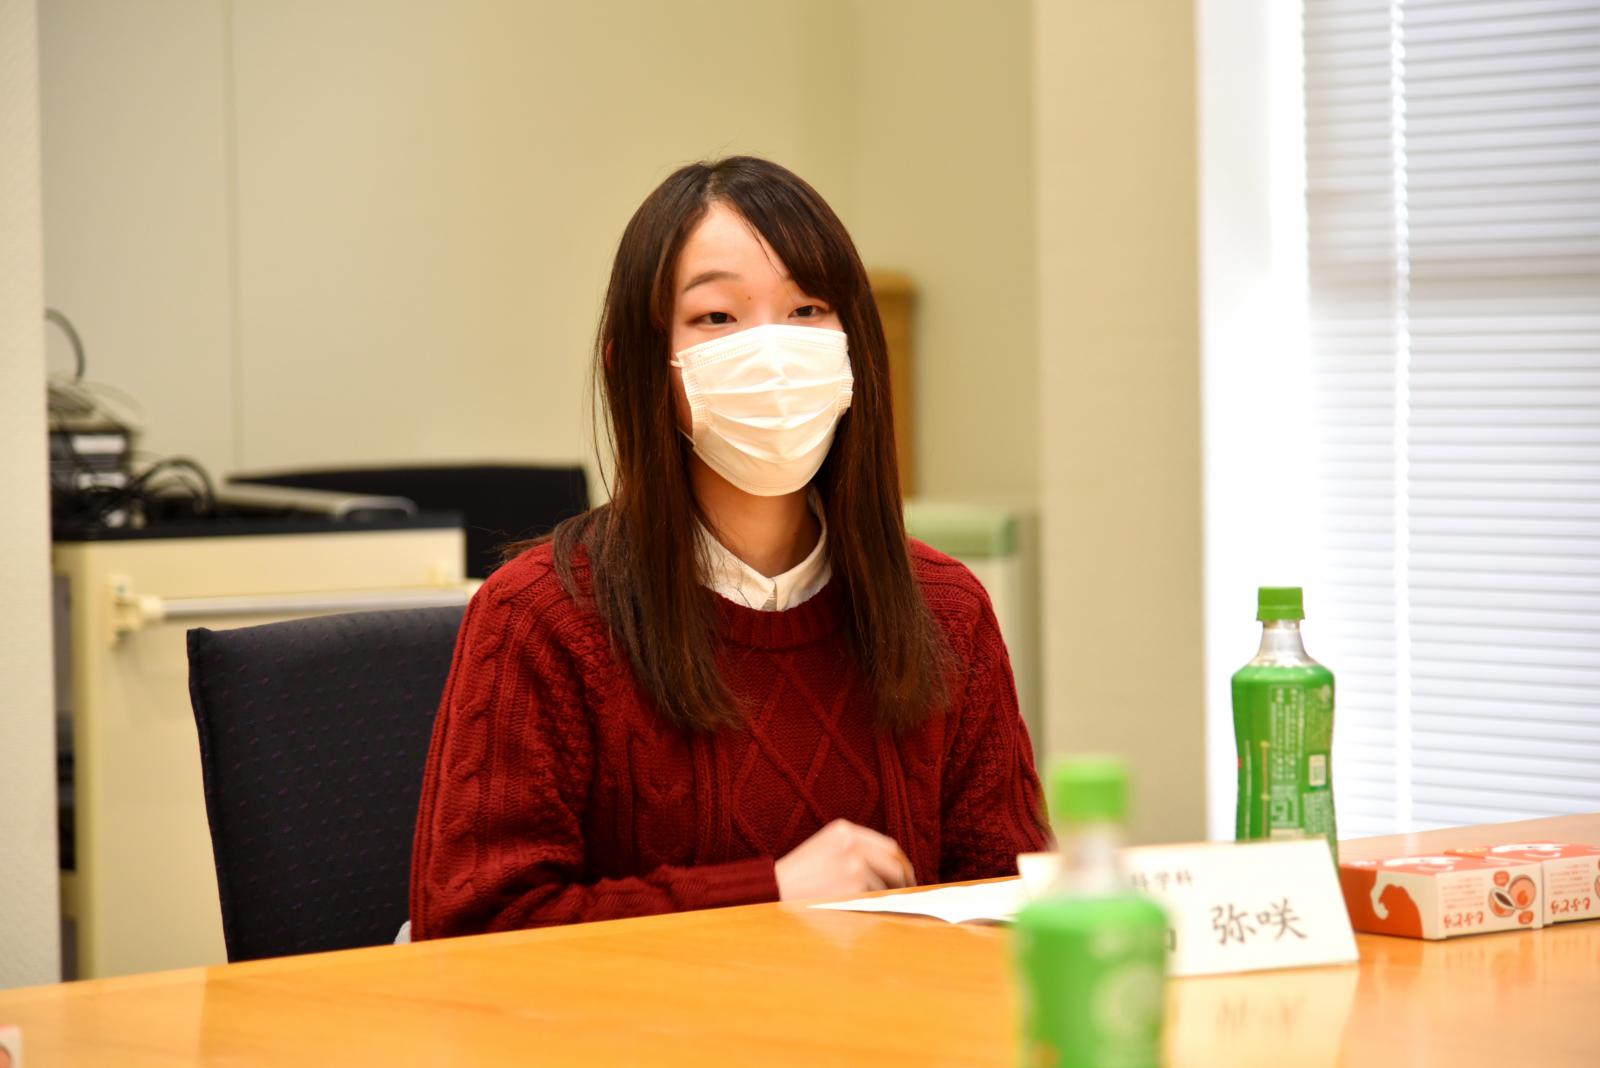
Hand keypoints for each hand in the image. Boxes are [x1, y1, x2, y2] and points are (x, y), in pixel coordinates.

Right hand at [774, 819, 915, 900]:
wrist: (772, 891)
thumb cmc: (798, 875)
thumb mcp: (826, 847)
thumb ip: (857, 850)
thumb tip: (897, 871)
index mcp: (845, 830)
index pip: (889, 847)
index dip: (902, 864)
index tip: (908, 877)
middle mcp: (852, 846)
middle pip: (895, 867)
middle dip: (904, 884)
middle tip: (905, 897)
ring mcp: (853, 869)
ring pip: (883, 890)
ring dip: (876, 902)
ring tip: (855, 907)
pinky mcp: (852, 893)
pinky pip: (871, 906)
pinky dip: (867, 913)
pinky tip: (849, 914)